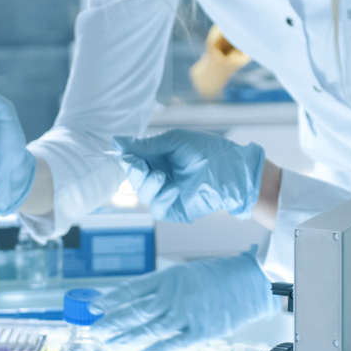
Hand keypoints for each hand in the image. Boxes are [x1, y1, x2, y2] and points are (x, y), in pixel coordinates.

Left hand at [90, 249, 276, 350]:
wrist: (249, 282)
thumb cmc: (217, 276)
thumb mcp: (184, 273)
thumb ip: (161, 286)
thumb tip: (135, 299)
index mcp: (169, 278)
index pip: (132, 290)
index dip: (112, 300)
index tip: (96, 307)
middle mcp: (174, 296)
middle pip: (136, 311)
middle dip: (114, 322)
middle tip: (97, 330)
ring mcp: (187, 314)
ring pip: (150, 329)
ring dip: (128, 337)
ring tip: (111, 343)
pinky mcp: (200, 331)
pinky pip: (173, 343)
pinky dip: (156, 349)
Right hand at [115, 130, 264, 221]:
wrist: (234, 171)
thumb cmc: (209, 151)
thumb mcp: (176, 141)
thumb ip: (147, 144)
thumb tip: (117, 140)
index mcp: (158, 157)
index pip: (133, 159)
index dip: (127, 158)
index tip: (125, 154)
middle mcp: (160, 175)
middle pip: (134, 178)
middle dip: (134, 172)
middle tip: (140, 165)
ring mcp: (167, 193)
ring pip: (143, 194)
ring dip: (148, 185)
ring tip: (161, 176)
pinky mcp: (176, 209)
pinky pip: (157, 209)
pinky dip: (161, 199)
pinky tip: (173, 190)